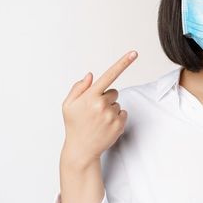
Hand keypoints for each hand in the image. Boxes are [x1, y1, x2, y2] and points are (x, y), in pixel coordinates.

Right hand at [61, 50, 137, 166]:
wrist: (81, 149)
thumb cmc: (74, 125)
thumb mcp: (68, 105)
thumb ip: (78, 88)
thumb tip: (91, 75)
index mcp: (90, 96)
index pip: (109, 75)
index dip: (123, 63)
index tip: (134, 53)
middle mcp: (102, 104)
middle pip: (113, 92)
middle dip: (106, 98)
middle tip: (94, 111)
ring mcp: (112, 115)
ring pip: (117, 104)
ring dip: (110, 109)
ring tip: (98, 121)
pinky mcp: (119, 125)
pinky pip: (122, 114)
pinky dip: (116, 118)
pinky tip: (105, 126)